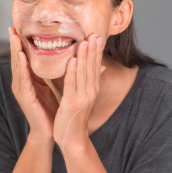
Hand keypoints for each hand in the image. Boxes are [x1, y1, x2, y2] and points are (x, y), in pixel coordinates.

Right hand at [9, 27, 58, 142]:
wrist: (50, 131)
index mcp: (27, 80)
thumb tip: (68, 56)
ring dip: (15, 51)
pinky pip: (23, 79)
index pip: (22, 58)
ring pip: (17, 66)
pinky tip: (21, 56)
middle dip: (14, 42)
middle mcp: (20, 84)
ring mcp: (21, 90)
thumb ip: (53, 71)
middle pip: (16, 59)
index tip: (18, 27)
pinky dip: (22, 66)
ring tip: (14, 36)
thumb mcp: (51, 86)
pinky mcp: (25, 97)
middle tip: (12, 26)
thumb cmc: (51, 110)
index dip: (20, 43)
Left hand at [53, 34, 104, 151]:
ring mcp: (82, 97)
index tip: (97, 36)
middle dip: (93, 50)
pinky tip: (72, 60)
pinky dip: (72, 71)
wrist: (72, 139)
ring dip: (84, 56)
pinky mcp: (72, 103)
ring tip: (84, 41)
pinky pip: (72, 84)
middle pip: (92, 67)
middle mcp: (90, 92)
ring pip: (83, 73)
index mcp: (92, 90)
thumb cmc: (74, 117)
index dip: (96, 51)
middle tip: (94, 33)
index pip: (95, 66)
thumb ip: (88, 82)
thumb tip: (99, 67)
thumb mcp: (83, 98)